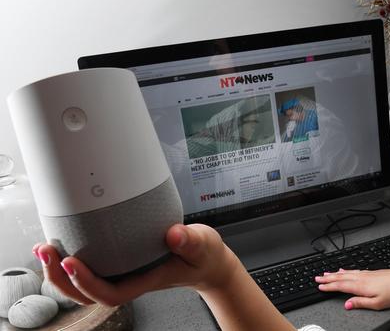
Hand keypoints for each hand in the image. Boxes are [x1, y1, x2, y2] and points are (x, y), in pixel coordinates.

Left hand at [32, 224, 236, 306]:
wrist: (205, 263)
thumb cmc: (202, 257)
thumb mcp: (203, 245)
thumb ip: (190, 241)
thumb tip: (173, 234)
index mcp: (146, 280)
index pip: (110, 293)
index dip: (87, 282)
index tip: (72, 261)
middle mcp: (129, 280)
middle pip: (86, 295)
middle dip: (61, 277)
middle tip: (47, 251)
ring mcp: (122, 274)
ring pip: (81, 287)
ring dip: (58, 272)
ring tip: (44, 249)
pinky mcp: (119, 263)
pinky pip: (88, 269)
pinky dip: (68, 262)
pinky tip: (60, 244)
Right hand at [315, 268, 389, 310]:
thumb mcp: (377, 303)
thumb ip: (360, 303)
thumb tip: (347, 304)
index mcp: (361, 286)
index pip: (341, 286)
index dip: (329, 286)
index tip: (320, 287)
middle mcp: (362, 278)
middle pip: (341, 277)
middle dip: (328, 278)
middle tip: (317, 278)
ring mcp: (366, 273)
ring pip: (346, 273)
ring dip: (335, 273)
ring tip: (326, 273)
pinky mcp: (371, 272)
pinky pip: (353, 270)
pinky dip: (346, 270)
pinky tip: (344, 269)